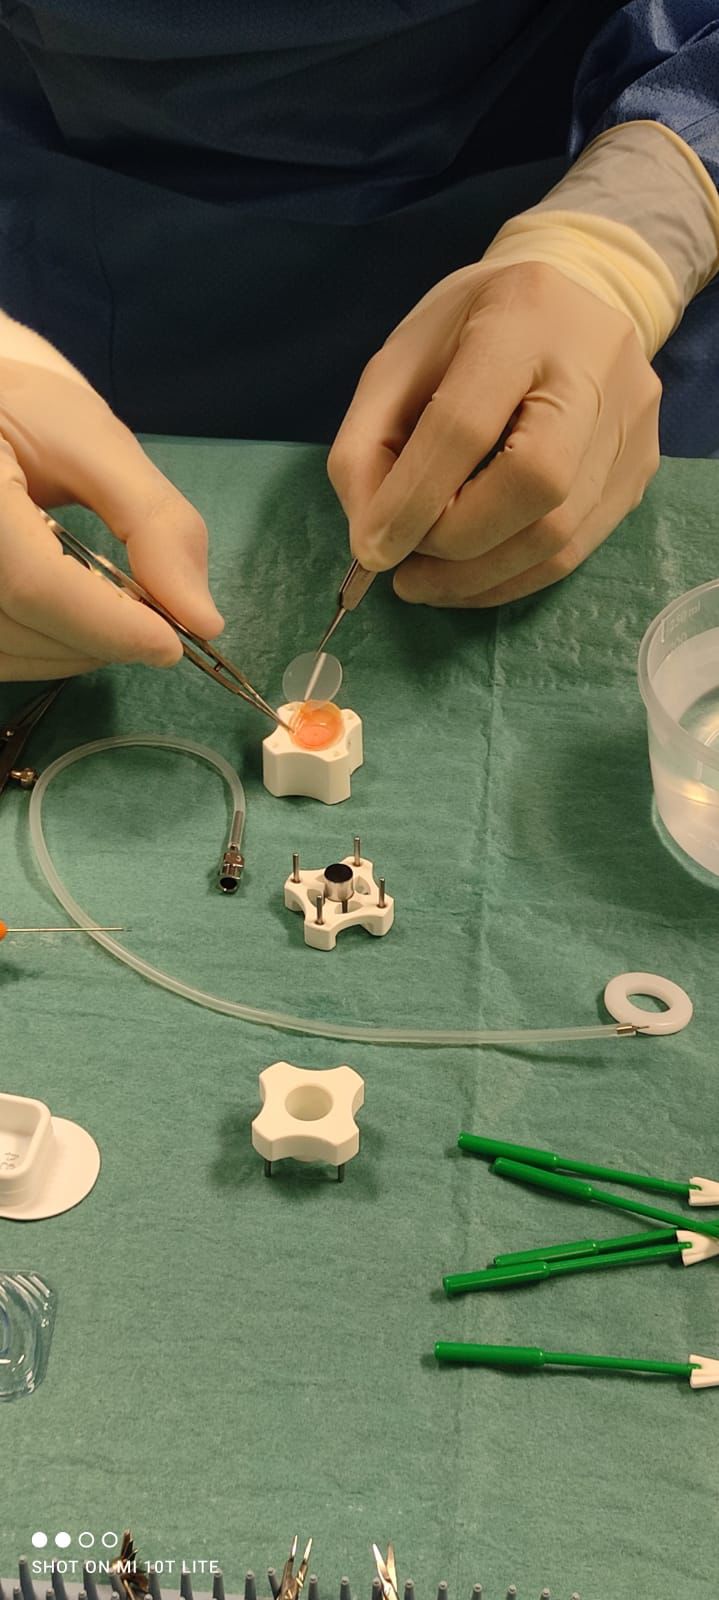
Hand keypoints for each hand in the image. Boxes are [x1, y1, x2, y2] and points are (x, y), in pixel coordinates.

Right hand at [0, 339, 222, 679]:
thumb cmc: (27, 416)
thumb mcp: (93, 442)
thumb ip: (154, 521)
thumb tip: (202, 619)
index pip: (35, 583)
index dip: (108, 625)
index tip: (172, 644)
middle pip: (23, 628)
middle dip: (103, 639)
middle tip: (152, 619)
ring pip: (11, 656)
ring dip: (79, 652)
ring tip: (112, 612)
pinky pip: (2, 658)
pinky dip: (50, 654)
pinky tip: (73, 622)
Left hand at [328, 261, 660, 605]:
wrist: (570, 301)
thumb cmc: (471, 332)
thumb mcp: (400, 361)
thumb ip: (367, 445)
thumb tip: (372, 541)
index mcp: (523, 315)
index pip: (467, 424)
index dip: (414, 498)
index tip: (373, 550)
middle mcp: (597, 364)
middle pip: (535, 484)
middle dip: (457, 542)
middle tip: (406, 567)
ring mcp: (630, 421)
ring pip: (559, 533)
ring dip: (479, 576)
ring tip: (426, 582)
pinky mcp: (641, 468)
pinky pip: (577, 549)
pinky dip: (512, 578)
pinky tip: (469, 577)